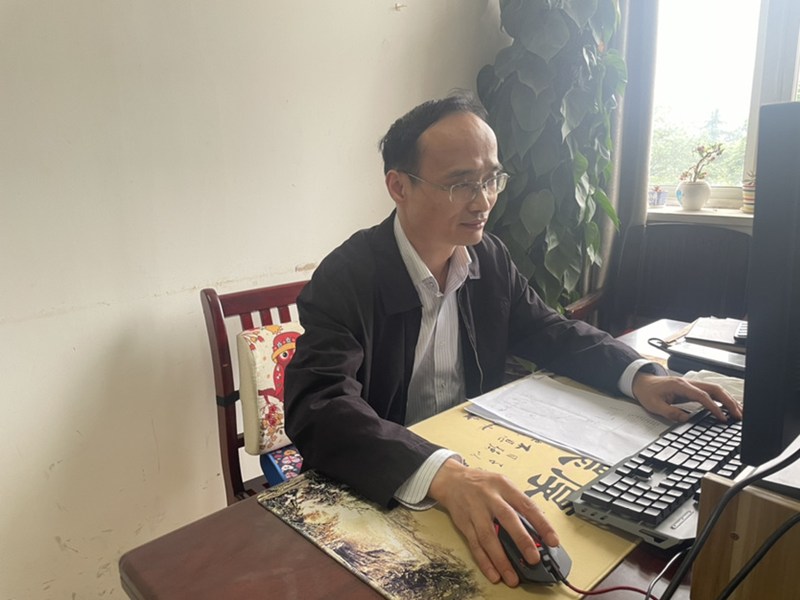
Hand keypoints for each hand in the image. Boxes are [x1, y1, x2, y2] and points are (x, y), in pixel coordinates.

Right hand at [427, 458, 557, 586]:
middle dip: (522, 540)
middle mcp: (490, 497)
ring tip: (512, 577)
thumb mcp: (502, 484)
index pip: (526, 505)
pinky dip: (484, 561)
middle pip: (507, 519)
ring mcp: (475, 511)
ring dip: (500, 559)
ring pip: (488, 537)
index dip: (541, 524)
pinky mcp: (464, 523)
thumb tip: (537, 529)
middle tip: (533, 559)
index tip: (553, 541)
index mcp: (504, 486)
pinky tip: (493, 574)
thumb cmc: (482, 483)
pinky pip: (474, 545)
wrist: (451, 479)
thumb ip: (517, 503)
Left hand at [631, 373, 742, 422]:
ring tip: (739, 412)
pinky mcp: (692, 388)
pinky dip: (722, 399)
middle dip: (729, 402)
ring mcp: (692, 384)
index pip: (702, 396)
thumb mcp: (654, 405)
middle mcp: (689, 383)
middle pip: (714, 389)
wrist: (641, 382)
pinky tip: (729, 406)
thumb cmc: (647, 392)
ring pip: (715, 389)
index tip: (723, 419)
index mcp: (680, 386)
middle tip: (739, 416)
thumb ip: (670, 412)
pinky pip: (711, 392)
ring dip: (728, 400)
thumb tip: (686, 420)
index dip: (714, 407)